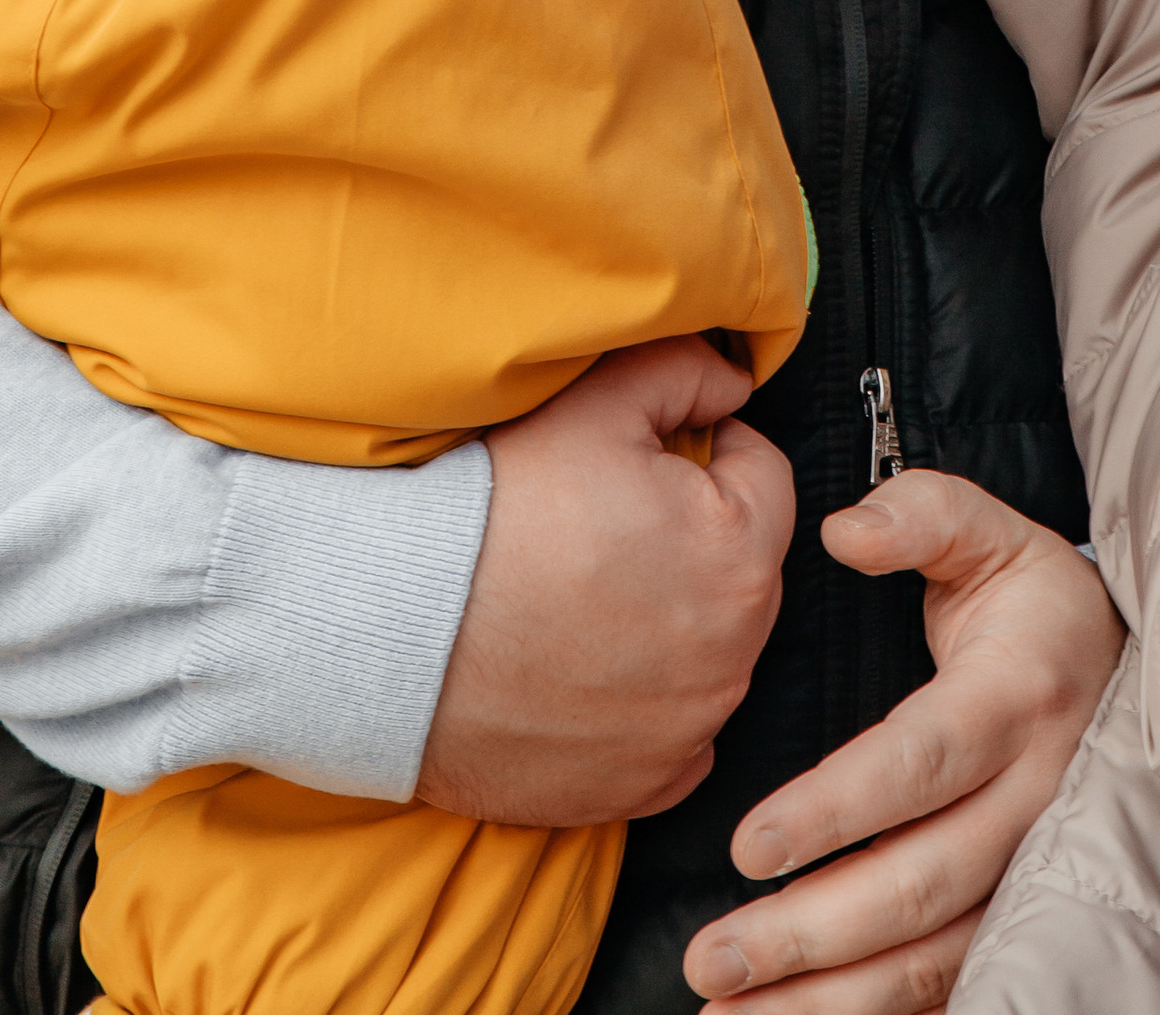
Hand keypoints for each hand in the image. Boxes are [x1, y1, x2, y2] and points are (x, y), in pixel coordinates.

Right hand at [416, 339, 793, 824]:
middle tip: (602, 527)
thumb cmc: (494, 511)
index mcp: (737, 553)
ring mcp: (686, 730)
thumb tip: (733, 385)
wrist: (395, 627)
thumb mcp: (597, 400)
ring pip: (709, 653)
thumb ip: (687, 372)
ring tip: (578, 597)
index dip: (705, 451)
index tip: (642, 461)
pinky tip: (579, 670)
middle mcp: (731, 655)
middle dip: (693, 540)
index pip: (764, 476)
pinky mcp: (638, 787)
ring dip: (669, 623)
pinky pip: (673, 737)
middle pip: (740, 569)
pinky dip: (642, 706)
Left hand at [682, 473, 1121, 1009]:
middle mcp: (1033, 798)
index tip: (748, 845)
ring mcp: (1032, 869)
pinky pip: (950, 982)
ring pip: (932, 955)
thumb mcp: (991, 533)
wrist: (1130, 671)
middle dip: (809, 932)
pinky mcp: (1022, 913)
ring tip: (728, 1013)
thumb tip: (843, 531)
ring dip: (829, 999)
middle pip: (919, 883)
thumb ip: (920, 515)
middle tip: (712, 956)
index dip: (836, 810)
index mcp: (1017, 697)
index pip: (919, 763)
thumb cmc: (1036, 603)